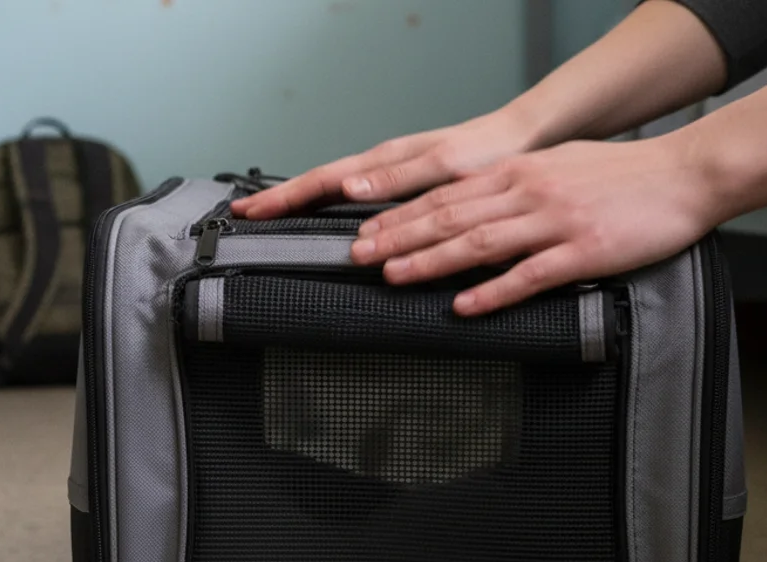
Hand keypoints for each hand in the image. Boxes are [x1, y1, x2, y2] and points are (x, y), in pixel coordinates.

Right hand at [231, 110, 536, 218]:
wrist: (521, 140)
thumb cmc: (488, 153)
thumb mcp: (445, 166)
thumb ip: (398, 179)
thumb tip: (349, 188)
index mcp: (386, 162)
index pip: (322, 180)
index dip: (286, 198)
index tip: (253, 212)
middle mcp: (383, 165)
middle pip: (319, 183)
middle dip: (280, 199)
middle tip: (246, 216)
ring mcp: (391, 173)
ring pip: (334, 188)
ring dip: (301, 202)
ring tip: (272, 216)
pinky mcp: (404, 181)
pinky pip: (356, 193)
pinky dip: (331, 203)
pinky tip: (327, 215)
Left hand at [349, 134, 723, 316]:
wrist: (685, 175)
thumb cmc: (623, 174)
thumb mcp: (559, 166)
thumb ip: (517, 184)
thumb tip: (478, 206)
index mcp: (520, 172)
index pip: (446, 195)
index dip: (402, 214)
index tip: (366, 230)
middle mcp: (529, 192)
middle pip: (450, 216)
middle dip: (399, 236)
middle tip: (359, 256)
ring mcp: (555, 222)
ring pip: (480, 243)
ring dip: (432, 262)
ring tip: (395, 277)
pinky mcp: (583, 251)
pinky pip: (529, 275)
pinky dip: (493, 292)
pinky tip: (464, 306)